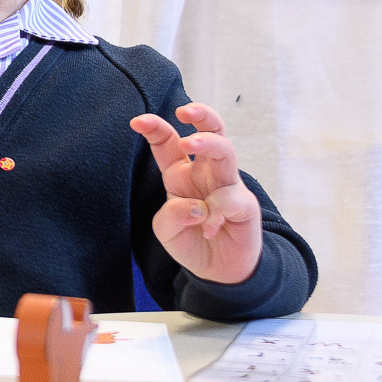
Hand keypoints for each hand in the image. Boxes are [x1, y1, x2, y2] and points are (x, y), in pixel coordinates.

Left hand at [132, 103, 262, 285]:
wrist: (219, 270)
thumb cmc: (192, 240)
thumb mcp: (166, 231)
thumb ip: (170, 216)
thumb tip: (196, 207)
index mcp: (181, 173)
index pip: (168, 142)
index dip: (154, 127)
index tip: (136, 121)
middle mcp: (207, 172)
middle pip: (210, 130)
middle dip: (200, 114)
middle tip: (182, 111)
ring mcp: (228, 185)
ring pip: (226, 150)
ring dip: (208, 142)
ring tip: (188, 143)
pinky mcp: (245, 205)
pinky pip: (230, 199)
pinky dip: (215, 213)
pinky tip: (209, 229)